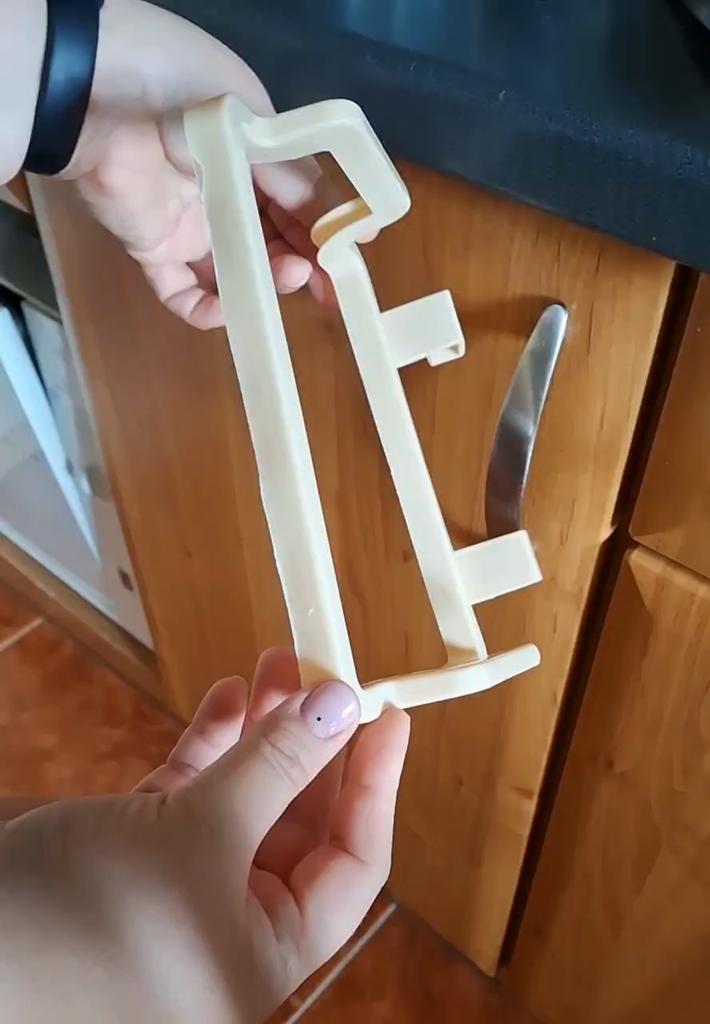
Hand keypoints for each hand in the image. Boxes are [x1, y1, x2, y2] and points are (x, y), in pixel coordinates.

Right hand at [0, 650, 409, 1022]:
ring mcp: (185, 883)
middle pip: (298, 820)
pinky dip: (214, 742)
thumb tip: (342, 702)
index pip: (352, 861)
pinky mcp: (140, 850)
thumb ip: (277, 764)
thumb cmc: (90, 918)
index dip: (375, 783)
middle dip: (311, 740)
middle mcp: (233, 921)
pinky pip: (195, 791)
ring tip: (277, 659)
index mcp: (266, 949)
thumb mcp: (201, 834)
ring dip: (263, 729)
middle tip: (321, 667)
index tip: (388, 713)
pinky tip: (228, 695)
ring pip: (247, 796)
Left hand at [65, 0, 338, 327]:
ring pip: (235, 271)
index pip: (298, 206)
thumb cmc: (186, 94)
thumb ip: (301, 182)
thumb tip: (356, 231)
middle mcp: (223, 194)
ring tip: (286, 278)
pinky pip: (180, 292)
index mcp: (253, 157)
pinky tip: (227, 311)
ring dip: (264, 284)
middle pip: (271, 243)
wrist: (100, 97)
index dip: (325, 235)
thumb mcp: (258, 128)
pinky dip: (203, 310)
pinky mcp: (154, 248)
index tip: (351, 264)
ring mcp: (189, 224)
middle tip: (328, 289)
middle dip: (302, 267)